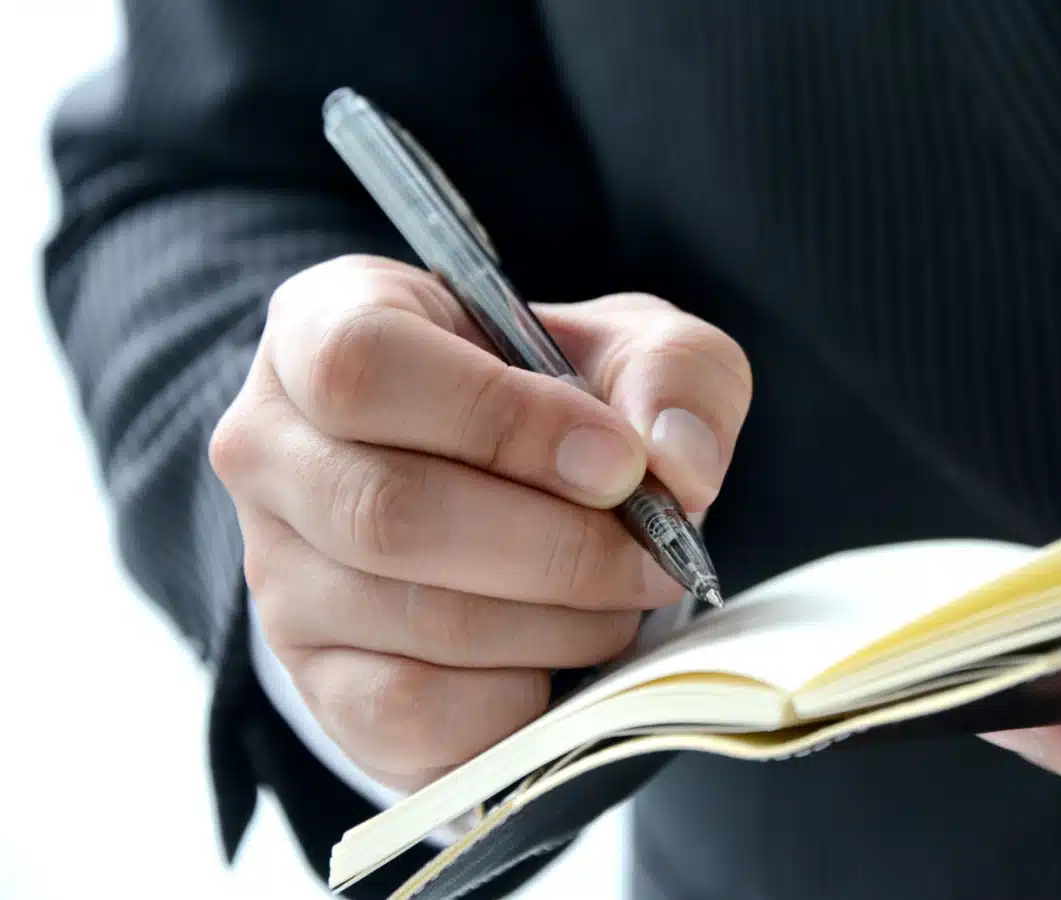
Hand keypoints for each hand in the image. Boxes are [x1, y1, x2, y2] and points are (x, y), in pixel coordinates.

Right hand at [210, 255, 750, 791]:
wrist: (526, 490)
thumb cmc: (563, 401)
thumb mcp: (634, 350)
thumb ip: (674, 374)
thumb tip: (675, 459)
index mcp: (322, 326)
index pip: (363, 366)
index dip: (503, 421)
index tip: (619, 463)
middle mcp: (270, 450)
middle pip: (388, 514)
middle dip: (558, 550)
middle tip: (652, 557)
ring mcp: (279, 578)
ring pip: (416, 622)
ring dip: (558, 624)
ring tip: (619, 599)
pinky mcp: (317, 684)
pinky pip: (414, 714)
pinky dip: (519, 700)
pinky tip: (558, 655)